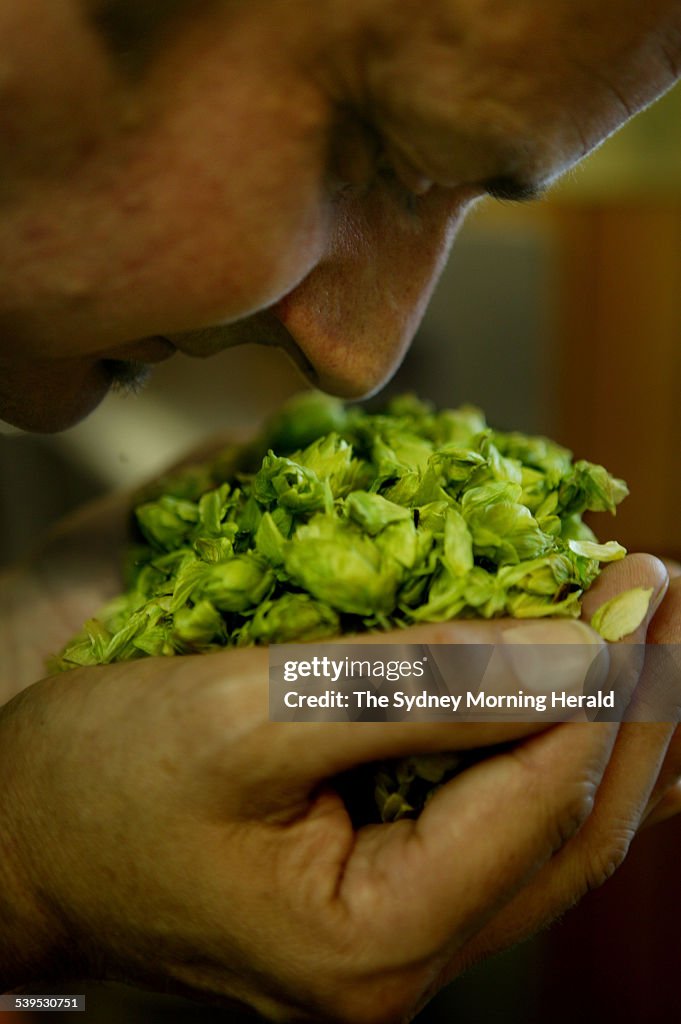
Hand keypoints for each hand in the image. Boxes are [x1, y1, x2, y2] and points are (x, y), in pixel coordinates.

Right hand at [1, 528, 674, 1022]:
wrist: (25, 843)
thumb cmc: (100, 781)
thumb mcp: (248, 712)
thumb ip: (414, 687)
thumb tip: (562, 645)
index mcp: (370, 943)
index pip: (535, 800)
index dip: (598, 683)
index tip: (635, 581)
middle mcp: (403, 966)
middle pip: (570, 834)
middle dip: (632, 706)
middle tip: (660, 589)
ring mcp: (398, 942)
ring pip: (550, 840)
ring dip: (607, 731)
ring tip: (647, 632)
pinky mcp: (383, 901)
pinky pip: (501, 832)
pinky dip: (553, 759)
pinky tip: (590, 706)